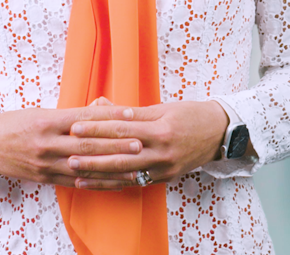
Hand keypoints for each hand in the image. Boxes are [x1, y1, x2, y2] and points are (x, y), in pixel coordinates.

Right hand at [0, 104, 141, 186]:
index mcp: (46, 120)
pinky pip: (76, 182)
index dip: (108, 116)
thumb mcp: (41, 111)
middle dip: (116, 144)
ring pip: (86, 166)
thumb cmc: (16, 123)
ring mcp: (46, 163)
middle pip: (88, 144)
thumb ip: (71, 114)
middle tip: (140, 142)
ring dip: (113, 167)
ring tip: (135, 166)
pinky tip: (116, 183)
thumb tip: (102, 107)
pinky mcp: (45, 178)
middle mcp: (47, 142)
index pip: (83, 118)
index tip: (130, 113)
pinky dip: (98, 183)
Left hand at [64, 100, 228, 189]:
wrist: (221, 133)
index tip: (74, 128)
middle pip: (120, 154)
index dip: (96, 129)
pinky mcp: (166, 178)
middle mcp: (162, 151)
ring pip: (126, 173)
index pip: (121, 128)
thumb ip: (131, 111)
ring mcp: (165, 168)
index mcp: (159, 129)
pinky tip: (99, 183)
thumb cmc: (189, 115)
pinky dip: (116, 183)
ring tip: (77, 173)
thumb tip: (100, 106)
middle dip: (92, 156)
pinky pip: (137, 182)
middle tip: (68, 155)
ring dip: (99, 174)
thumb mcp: (162, 107)